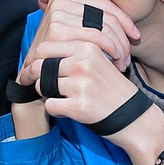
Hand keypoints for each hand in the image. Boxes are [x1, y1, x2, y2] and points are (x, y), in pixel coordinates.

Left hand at [15, 37, 163, 164]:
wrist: (135, 118)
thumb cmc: (111, 90)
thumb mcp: (97, 62)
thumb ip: (72, 53)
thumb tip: (37, 50)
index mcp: (88, 47)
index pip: (46, 46)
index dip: (34, 59)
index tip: (30, 68)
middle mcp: (84, 62)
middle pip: (39, 64)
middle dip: (31, 75)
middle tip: (29, 82)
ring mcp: (81, 84)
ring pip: (42, 85)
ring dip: (47, 93)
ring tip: (63, 97)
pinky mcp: (80, 106)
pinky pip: (50, 105)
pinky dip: (56, 110)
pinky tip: (70, 110)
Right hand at [33, 0, 137, 70]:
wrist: (35, 76)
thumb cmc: (62, 57)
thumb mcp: (80, 36)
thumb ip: (98, 25)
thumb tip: (133, 28)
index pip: (105, 5)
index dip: (125, 20)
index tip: (135, 36)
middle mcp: (59, 1)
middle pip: (106, 15)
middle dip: (123, 37)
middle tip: (127, 56)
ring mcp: (57, 15)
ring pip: (104, 27)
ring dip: (119, 46)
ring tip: (122, 62)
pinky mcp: (56, 31)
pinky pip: (96, 37)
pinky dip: (111, 49)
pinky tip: (114, 61)